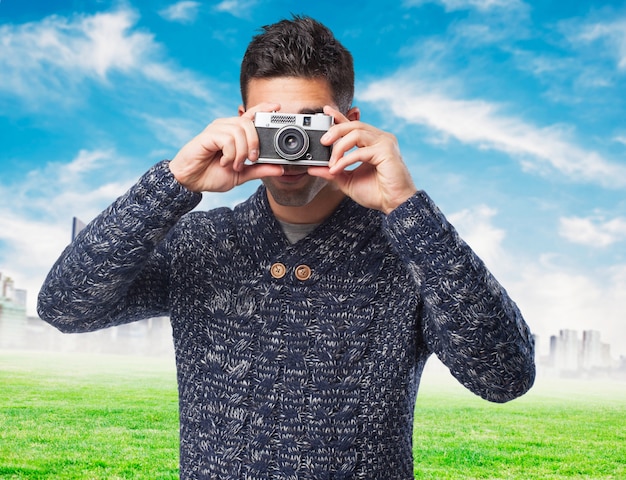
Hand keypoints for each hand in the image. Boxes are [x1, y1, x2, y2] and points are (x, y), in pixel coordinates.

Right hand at [169, 103, 283, 192]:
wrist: (191, 182)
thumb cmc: (212, 175)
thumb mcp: (242, 174)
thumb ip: (260, 170)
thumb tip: (280, 169)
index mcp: (235, 133)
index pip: (251, 115)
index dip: (264, 108)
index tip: (277, 107)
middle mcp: (226, 127)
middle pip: (249, 123)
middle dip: (255, 143)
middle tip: (251, 160)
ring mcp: (216, 129)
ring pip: (239, 131)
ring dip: (241, 152)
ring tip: (234, 165)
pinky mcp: (208, 135)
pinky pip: (227, 139)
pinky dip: (230, 154)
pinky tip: (223, 162)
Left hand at [308, 106, 416, 213]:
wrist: (394, 205)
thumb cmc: (377, 193)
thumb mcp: (347, 180)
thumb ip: (332, 172)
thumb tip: (312, 168)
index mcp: (372, 142)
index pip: (354, 125)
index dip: (339, 117)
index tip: (326, 111)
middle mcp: (380, 139)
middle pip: (354, 125)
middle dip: (335, 130)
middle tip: (323, 142)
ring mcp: (385, 143)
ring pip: (356, 133)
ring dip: (339, 147)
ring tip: (331, 163)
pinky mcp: (387, 152)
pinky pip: (360, 151)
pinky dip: (345, 160)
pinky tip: (337, 169)